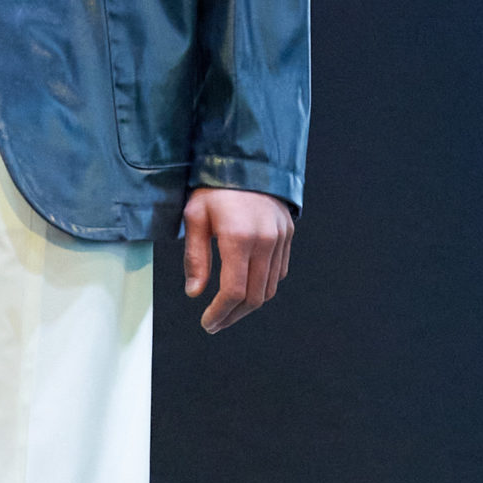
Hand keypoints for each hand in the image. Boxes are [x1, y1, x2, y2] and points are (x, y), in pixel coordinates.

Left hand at [182, 187, 293, 333]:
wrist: (247, 159)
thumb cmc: (214, 187)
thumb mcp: (195, 218)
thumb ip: (195, 258)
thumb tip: (194, 293)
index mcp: (239, 237)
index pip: (233, 291)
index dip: (220, 313)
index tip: (207, 323)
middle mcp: (265, 240)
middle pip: (255, 296)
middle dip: (234, 315)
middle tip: (216, 323)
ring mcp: (280, 238)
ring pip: (270, 287)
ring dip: (249, 305)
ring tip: (228, 310)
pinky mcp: (288, 235)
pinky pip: (279, 271)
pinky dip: (263, 285)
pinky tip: (246, 287)